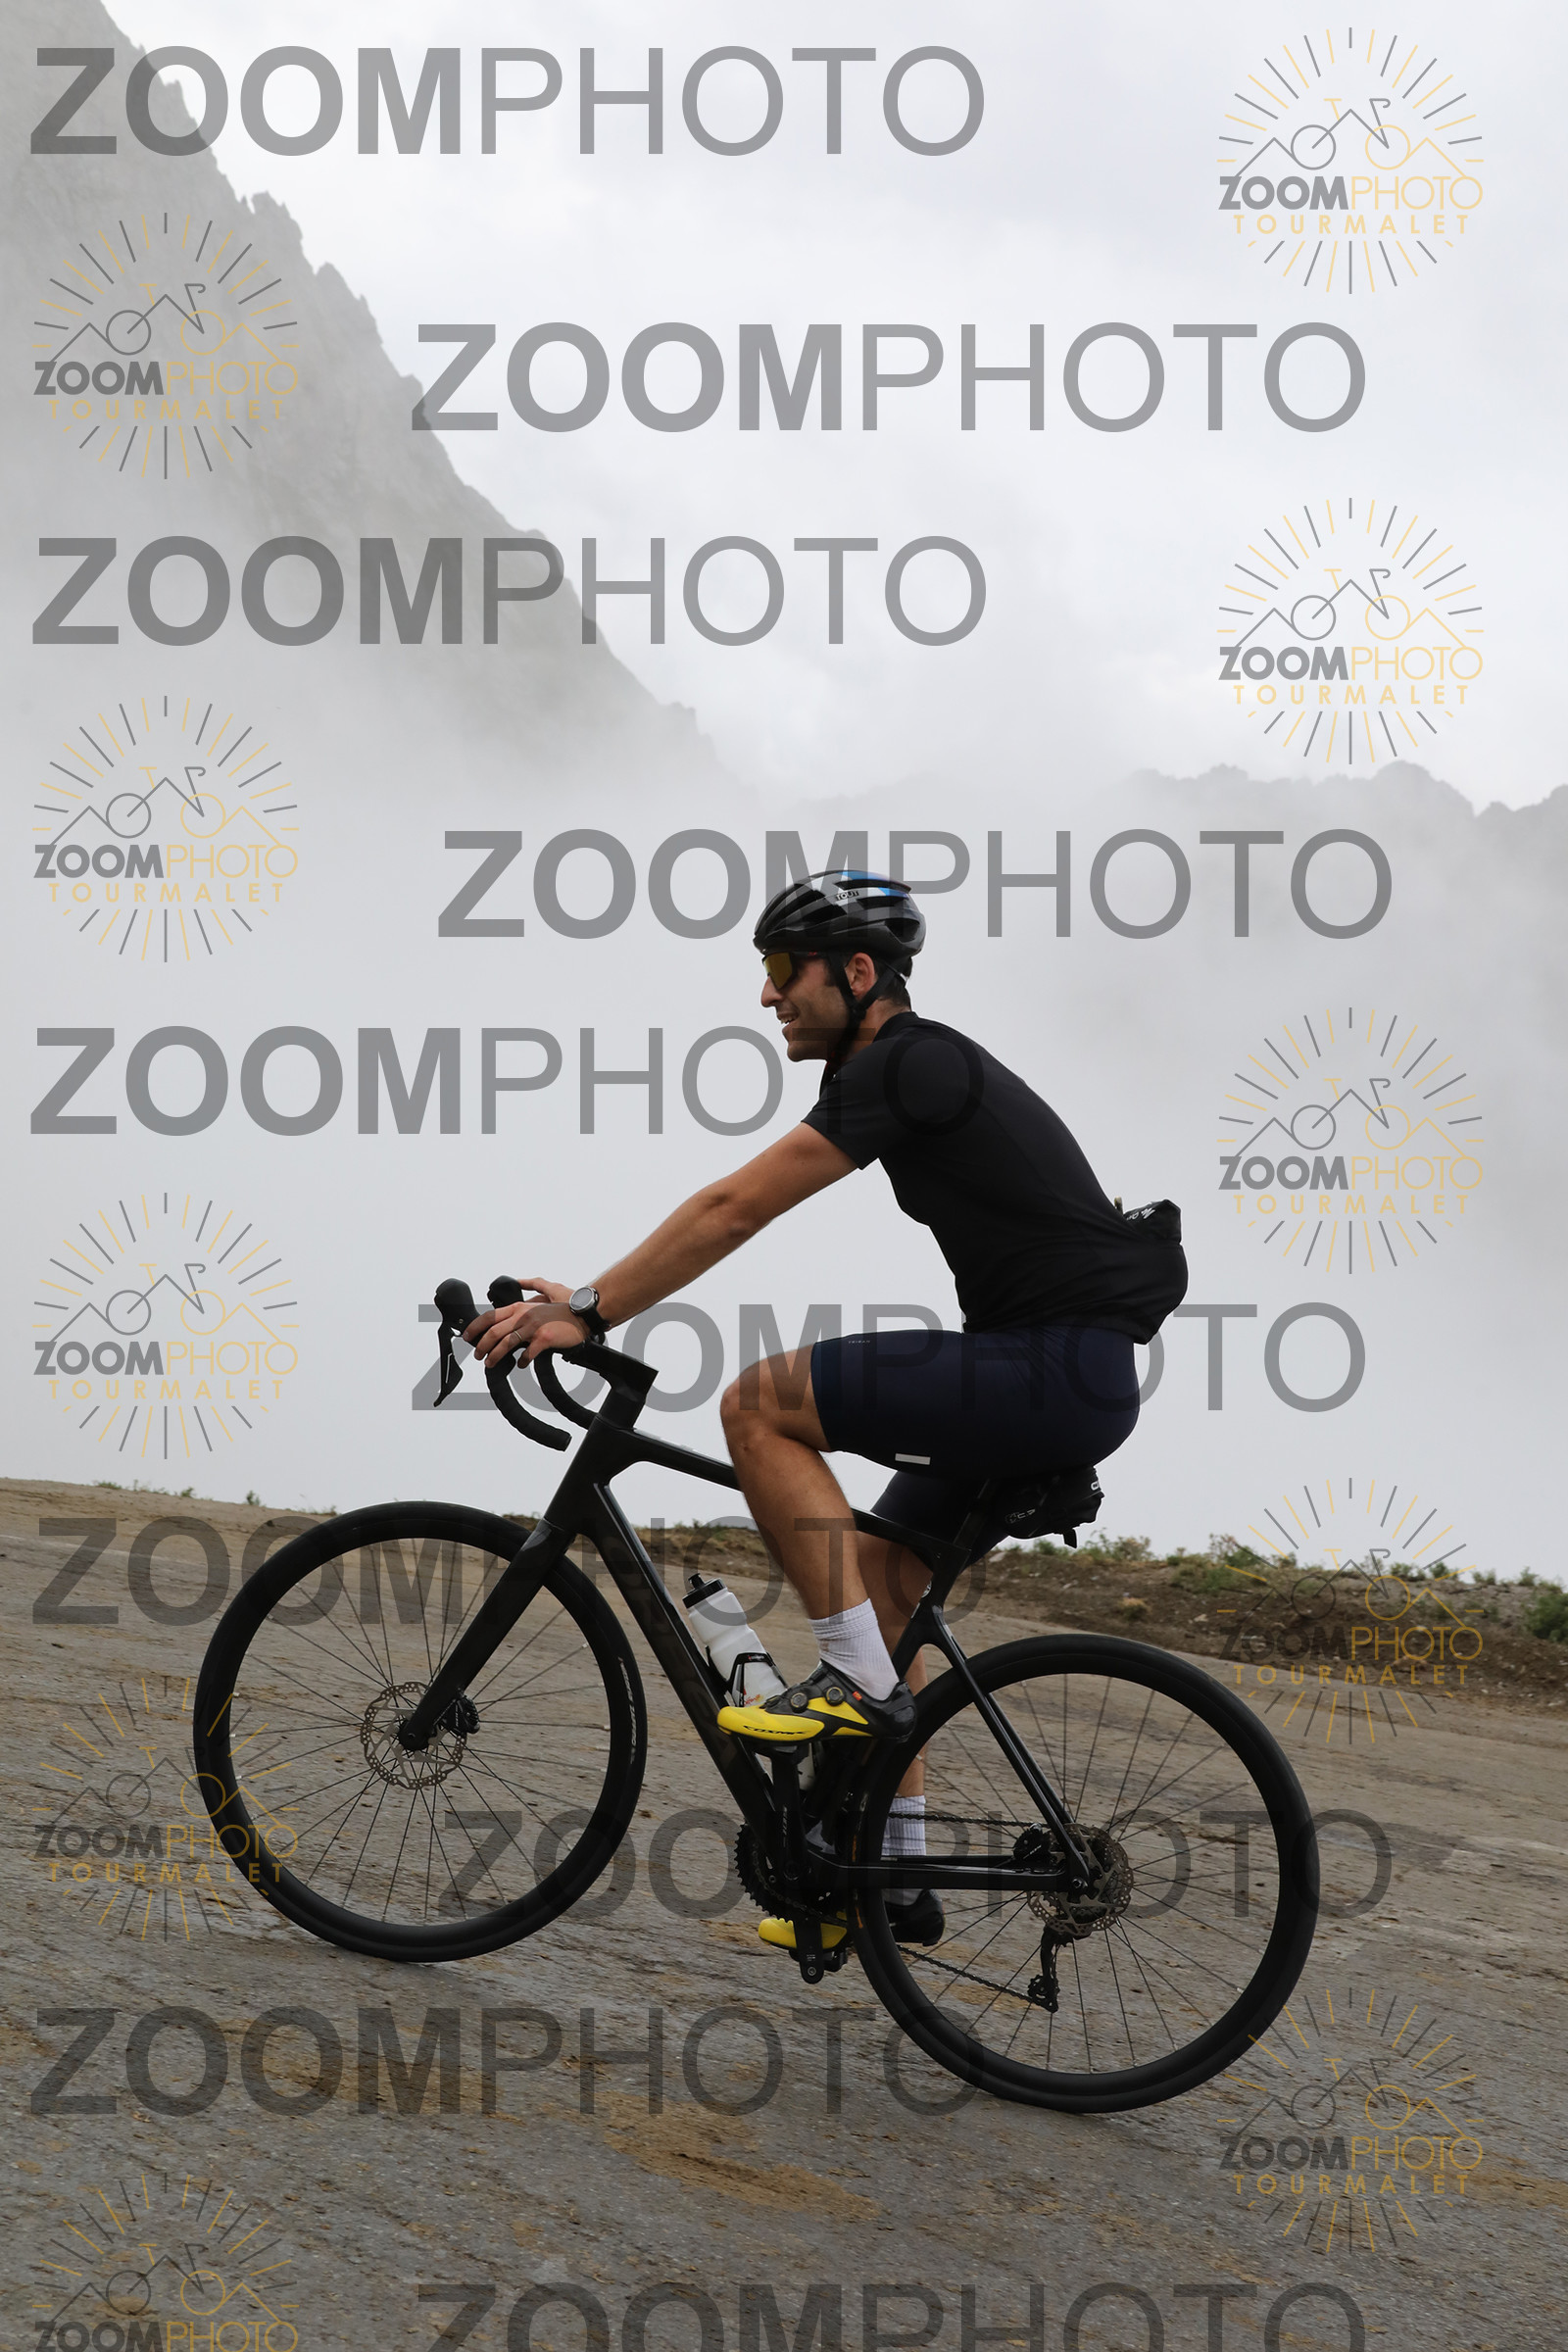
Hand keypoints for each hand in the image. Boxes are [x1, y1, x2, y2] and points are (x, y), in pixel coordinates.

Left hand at [466, 1278, 587, 1366]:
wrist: (583, 1313)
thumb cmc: (563, 1310)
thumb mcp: (540, 1300)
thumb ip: (525, 1301)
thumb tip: (512, 1303)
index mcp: (520, 1307)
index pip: (490, 1316)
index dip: (476, 1327)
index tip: (468, 1336)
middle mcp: (523, 1315)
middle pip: (494, 1331)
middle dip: (482, 1346)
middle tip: (478, 1355)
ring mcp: (533, 1326)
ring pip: (506, 1344)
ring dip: (495, 1356)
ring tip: (490, 1363)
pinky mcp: (544, 1338)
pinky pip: (527, 1354)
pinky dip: (522, 1361)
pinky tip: (521, 1364)